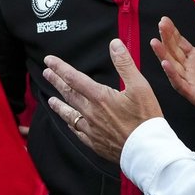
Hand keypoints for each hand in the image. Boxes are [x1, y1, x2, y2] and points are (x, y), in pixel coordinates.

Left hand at [44, 39, 162, 162]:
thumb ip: (124, 64)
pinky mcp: (95, 143)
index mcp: (100, 97)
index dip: (60, 68)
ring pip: (70, 114)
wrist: (147, 150)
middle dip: (56, 82)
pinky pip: (77, 132)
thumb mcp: (140, 86)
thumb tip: (115, 44)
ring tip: (51, 100)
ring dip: (59, 105)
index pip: (74, 78)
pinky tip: (69, 123)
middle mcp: (91, 113)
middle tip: (46, 74)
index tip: (49, 61)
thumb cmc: (146, 119)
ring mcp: (92, 129)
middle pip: (69, 94)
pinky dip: (71, 124)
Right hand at [150, 16, 194, 129]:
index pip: (180, 43)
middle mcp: (191, 69)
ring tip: (155, 42)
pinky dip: (171, 73)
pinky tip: (166, 63)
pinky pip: (179, 83)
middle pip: (174, 52)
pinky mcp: (193, 93)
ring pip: (172, 66)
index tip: (165, 20)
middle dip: (166, 38)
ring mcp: (190, 81)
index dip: (172, 33)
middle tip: (161, 25)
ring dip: (163, 54)